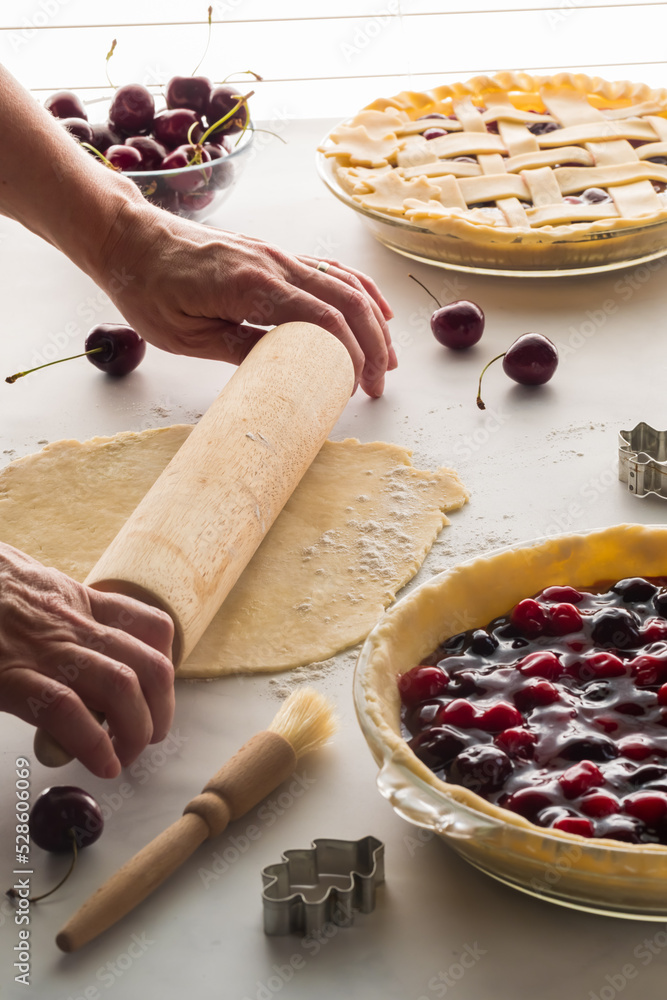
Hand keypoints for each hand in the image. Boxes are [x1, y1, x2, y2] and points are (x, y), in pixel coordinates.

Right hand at [0, 543, 174, 777]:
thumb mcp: (36, 588)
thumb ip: (63, 616)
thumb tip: (84, 650)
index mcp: (82, 604)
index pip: (152, 627)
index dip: (167, 665)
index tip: (157, 691)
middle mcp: (76, 626)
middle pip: (151, 667)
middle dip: (162, 711)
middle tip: (149, 736)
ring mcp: (47, 652)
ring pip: (122, 688)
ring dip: (136, 731)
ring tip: (127, 754)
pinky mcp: (13, 677)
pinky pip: (68, 710)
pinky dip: (93, 744)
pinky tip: (102, 763)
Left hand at [96, 203, 396, 396]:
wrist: (129, 238)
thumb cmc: (147, 288)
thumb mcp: (185, 335)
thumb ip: (240, 348)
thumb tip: (285, 373)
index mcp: (250, 285)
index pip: (321, 319)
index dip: (348, 355)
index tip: (353, 389)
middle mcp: (272, 263)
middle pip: (346, 300)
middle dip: (373, 344)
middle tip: (379, 385)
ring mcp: (276, 255)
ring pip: (344, 283)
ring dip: (374, 320)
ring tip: (387, 358)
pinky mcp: (273, 255)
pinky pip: (329, 269)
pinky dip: (358, 290)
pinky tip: (375, 309)